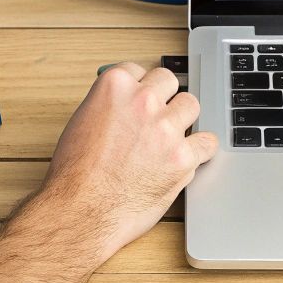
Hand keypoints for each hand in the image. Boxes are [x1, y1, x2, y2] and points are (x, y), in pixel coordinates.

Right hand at [39, 62, 217, 265]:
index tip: (140, 99)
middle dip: (163, 98)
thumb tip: (124, 104)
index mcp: (115, 86)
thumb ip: (109, 106)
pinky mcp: (183, 157)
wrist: (82, 211)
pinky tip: (190, 156)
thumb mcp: (83, 122)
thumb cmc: (75, 175)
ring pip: (191, 105)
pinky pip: (207, 142)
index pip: (140, 71)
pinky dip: (200, 150)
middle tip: (156, 117)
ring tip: (170, 137)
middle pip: (169, 81)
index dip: (140, 87)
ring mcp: (165, 128)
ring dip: (183, 119)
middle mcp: (143, 101)